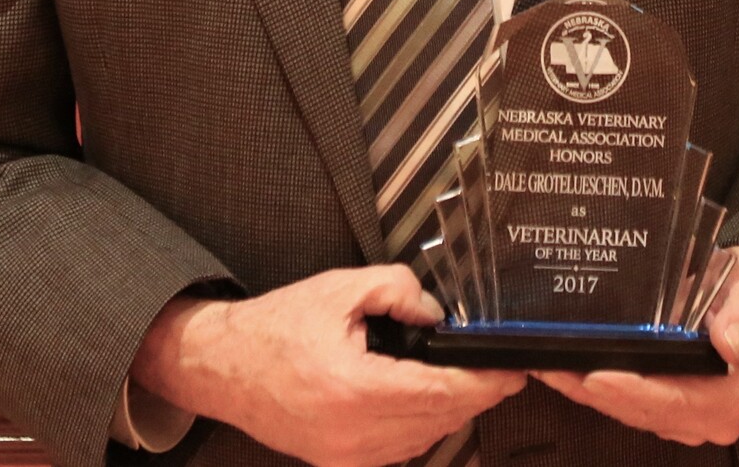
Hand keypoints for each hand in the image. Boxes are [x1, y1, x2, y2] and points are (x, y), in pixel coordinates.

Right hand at [131, 265, 525, 466]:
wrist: (226, 366)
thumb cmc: (278, 327)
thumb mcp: (339, 289)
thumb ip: (395, 289)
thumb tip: (436, 312)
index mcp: (354, 388)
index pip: (440, 393)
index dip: (484, 383)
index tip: (512, 370)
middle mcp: (353, 434)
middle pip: (440, 421)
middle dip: (476, 396)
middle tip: (500, 371)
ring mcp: (347, 457)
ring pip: (424, 440)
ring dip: (452, 413)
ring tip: (468, 382)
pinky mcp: (340, 464)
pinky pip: (400, 451)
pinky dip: (423, 427)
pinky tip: (428, 401)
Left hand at [533, 245, 738, 446]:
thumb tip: (729, 342)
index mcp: (734, 397)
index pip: (674, 403)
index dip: (633, 393)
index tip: (596, 377)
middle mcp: (710, 416)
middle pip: (643, 411)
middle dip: (596, 392)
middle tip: (554, 369)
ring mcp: (687, 413)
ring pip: (629, 410)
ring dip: (587, 391)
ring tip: (549, 366)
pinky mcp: (669, 402)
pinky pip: (628, 401)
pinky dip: (596, 387)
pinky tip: (564, 369)